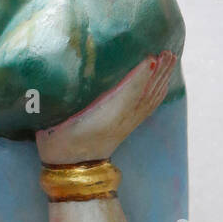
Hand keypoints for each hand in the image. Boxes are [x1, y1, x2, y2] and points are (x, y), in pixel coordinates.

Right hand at [36, 51, 176, 163]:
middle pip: (145, 94)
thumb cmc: (57, 143)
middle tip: (168, 50)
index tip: (151, 57)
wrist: (70, 171)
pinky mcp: (128, 127)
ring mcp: (127, 125)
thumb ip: (52, 99)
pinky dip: (158, 91)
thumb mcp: (51, 121)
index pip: (127, 95)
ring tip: (171, 57)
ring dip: (162, 78)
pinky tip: (163, 80)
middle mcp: (120, 121)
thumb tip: (54, 71)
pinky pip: (149, 107)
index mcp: (102, 119)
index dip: (140, 76)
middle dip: (158, 72)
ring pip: (150, 99)